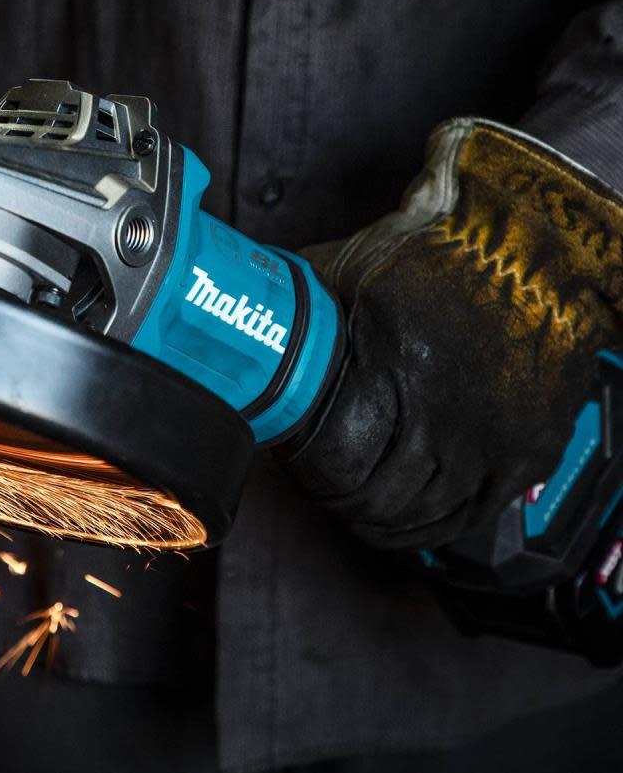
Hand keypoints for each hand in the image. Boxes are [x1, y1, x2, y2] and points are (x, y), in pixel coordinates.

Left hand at [284, 120, 622, 548]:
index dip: (303, 473)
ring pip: (416, 517)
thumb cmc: (432, 249)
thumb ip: (298, 306)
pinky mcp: (524, 453)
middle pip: (371, 499)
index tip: (293, 461)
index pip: (333, 463)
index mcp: (392, 365)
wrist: (529, 244)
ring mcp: (487, 439)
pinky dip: (427, 527)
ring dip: (377, 519)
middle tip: (320, 482)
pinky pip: (466, 518)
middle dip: (333, 497)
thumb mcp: (344, 266)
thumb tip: (243, 325)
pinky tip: (405, 516)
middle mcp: (442, 412)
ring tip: (357, 500)